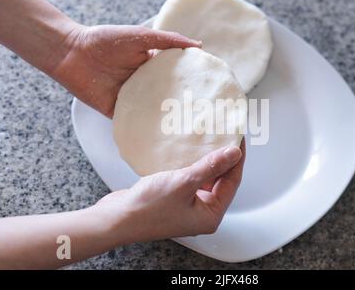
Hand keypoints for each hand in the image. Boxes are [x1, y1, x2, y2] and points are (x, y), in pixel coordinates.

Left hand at [53, 24, 200, 116]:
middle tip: (204, 115)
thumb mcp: (141, 36)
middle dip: (182, 105)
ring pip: (154, 112)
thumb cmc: (105, 40)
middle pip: (168, 96)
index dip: (191, 82)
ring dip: (167, 120)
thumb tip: (198, 45)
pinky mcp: (119, 112)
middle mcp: (145, 84)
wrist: (71, 53)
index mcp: (152, 65)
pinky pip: (135, 123)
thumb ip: (168, 40)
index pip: (177, 76)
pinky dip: (147, 130)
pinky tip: (163, 138)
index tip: (210, 90)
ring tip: (189, 130)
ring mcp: (133, 99)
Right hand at [94, 139, 245, 243]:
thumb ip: (211, 166)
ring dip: (207, 162)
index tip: (238, 139)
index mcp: (211, 215)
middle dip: (223, 159)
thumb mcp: (185, 182)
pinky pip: (190, 180)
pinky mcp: (175, 201)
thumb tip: (234, 154)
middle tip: (225, 136)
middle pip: (220, 181)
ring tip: (210, 141)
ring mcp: (188, 207)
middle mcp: (202, 213)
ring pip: (205, 180)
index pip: (232, 182)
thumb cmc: (148, 208)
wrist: (117, 218)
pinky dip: (192, 167)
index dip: (236, 159)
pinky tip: (191, 153)